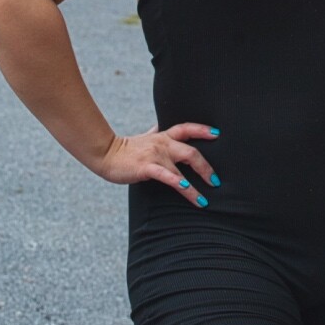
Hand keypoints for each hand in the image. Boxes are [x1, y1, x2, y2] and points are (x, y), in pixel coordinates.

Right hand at [96, 123, 220, 207]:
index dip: (203, 130)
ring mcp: (155, 156)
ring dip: (196, 186)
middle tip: (216, 182)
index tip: (218, 135)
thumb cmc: (126, 148)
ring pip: (182, 168)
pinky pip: (167, 176)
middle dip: (206, 168)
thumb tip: (160, 124)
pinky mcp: (147, 167)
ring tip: (205, 200)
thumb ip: (156, 132)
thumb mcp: (145, 137)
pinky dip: (180, 184)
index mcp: (163, 136)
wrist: (106, 154)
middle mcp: (163, 144)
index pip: (187, 128)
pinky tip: (188, 191)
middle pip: (191, 152)